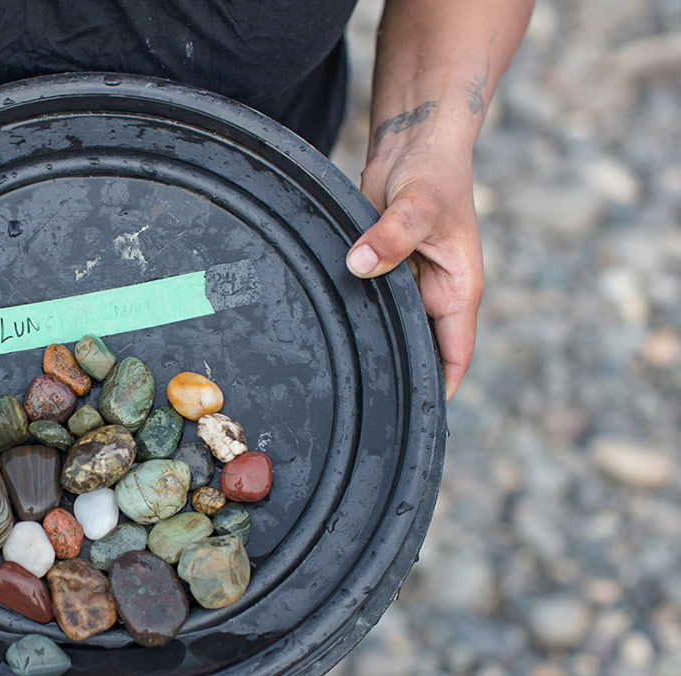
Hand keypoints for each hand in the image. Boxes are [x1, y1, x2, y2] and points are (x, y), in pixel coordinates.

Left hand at [346, 140, 483, 400]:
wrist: (414, 144)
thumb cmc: (434, 171)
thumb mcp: (418, 203)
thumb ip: (392, 236)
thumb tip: (361, 263)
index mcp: (459, 290)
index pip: (454, 354)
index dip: (439, 389)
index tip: (415, 421)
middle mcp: (435, 295)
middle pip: (418, 349)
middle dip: (396, 375)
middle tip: (362, 410)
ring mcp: (407, 285)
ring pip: (388, 329)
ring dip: (370, 347)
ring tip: (340, 385)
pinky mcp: (381, 272)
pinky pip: (367, 304)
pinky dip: (352, 318)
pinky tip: (327, 338)